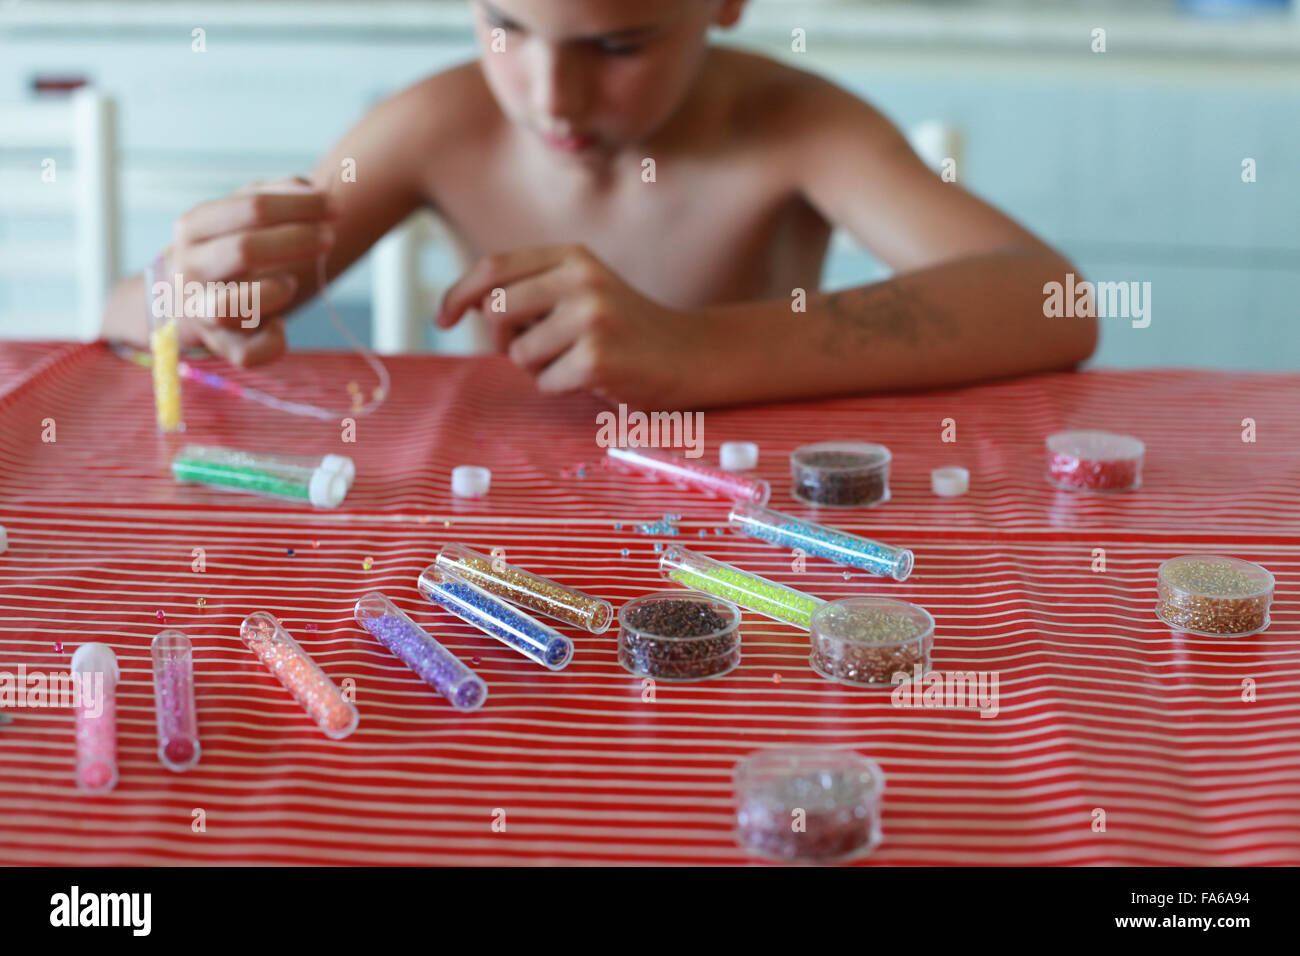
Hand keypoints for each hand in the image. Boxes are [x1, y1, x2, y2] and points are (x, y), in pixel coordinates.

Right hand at [152, 177, 337, 365]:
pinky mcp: (217, 346)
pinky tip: (279, 325)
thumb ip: (277, 195)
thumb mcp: (243, 214)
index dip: (301, 207)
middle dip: (297, 241)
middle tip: (329, 238)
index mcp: (195, 226)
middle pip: (245, 249)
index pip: (252, 208)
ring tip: (290, 283)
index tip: (335, 208)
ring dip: (273, 292)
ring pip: (231, 306)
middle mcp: (189, 267)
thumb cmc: (227, 251)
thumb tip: (312, 189)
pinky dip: (272, 342)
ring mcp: (199, 310)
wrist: (185, 300)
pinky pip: (247, 354)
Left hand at [436, 244, 709, 408]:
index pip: (494, 268)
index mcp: (572, 256)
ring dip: (537, 369)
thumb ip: (532, 289)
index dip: (459, 294)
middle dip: (503, 341)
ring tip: (575, 362)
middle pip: (496, 311)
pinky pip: (546, 382)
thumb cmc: (625, 330)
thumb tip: (466, 307)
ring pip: (519, 353)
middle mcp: (581, 277)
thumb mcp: (581, 290)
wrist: (690, 357)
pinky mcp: (598, 357)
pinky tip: (594, 378)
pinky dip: (561, 388)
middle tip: (534, 351)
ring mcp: (591, 316)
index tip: (444, 319)